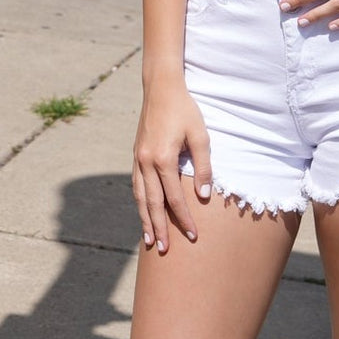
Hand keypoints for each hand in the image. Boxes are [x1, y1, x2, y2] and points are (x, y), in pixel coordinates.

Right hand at [132, 78, 211, 253]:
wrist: (161, 88)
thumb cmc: (184, 110)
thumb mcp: (200, 136)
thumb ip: (203, 167)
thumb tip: (203, 197)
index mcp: (163, 159)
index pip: (175, 198)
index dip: (185, 219)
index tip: (193, 236)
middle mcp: (146, 162)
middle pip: (152, 203)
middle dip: (159, 228)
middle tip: (164, 250)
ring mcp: (138, 158)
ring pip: (139, 197)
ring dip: (145, 219)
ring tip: (149, 240)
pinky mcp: (136, 154)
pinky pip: (136, 185)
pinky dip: (139, 202)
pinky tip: (143, 212)